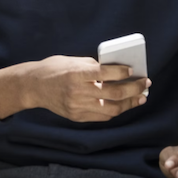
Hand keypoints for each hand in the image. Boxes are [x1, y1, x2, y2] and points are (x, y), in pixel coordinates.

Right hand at [0, 57, 149, 121]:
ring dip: (130, 103)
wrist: (32, 86)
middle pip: (114, 94)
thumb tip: (119, 69)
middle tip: (146, 84)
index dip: (122, 72)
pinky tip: (125, 104)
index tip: (133, 70)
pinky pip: (103, 116)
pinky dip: (116, 110)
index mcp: (76, 74)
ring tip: (140, 97)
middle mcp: (77, 92)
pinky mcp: (78, 117)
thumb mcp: (72, 61)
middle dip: (134, 89)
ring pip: (112, 109)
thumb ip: (94, 66)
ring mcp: (78, 106)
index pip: (105, 73)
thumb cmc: (54, 69)